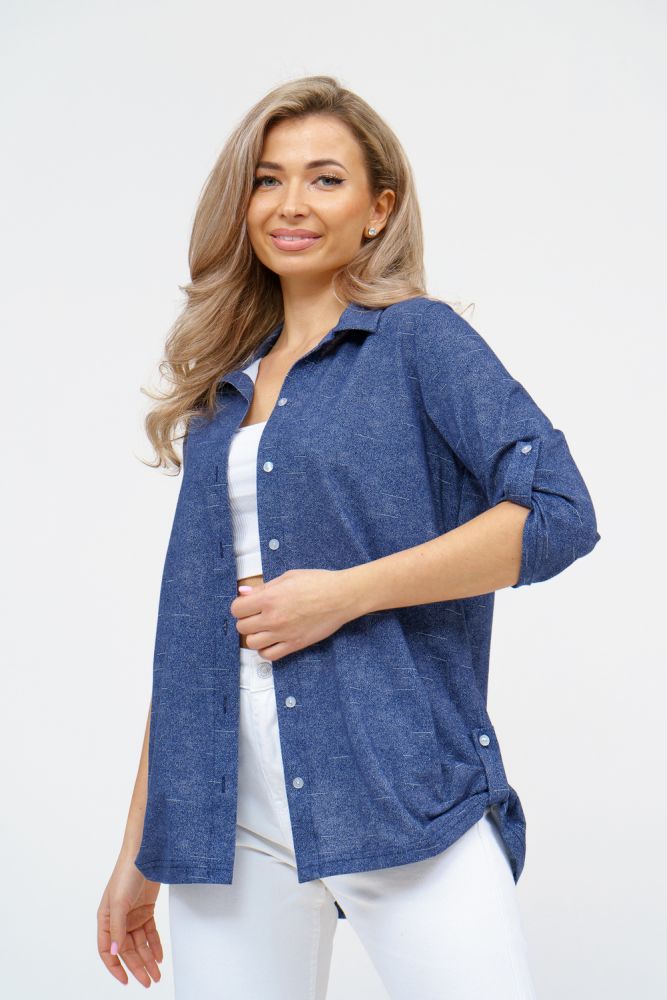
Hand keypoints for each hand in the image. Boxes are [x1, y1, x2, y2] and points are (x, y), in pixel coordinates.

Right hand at [97, 858, 163, 986]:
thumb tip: (114, 951)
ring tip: (157, 973)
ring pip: (140, 944)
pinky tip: (160, 956)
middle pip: (127, 950)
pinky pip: (150, 933)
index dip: (115, 967)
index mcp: (105, 919)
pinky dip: (155, 945)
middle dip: (138, 967)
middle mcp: (118, 920)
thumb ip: (117, 928)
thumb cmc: (127, 873)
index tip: (126, 981)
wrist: (146, 853)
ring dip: (148, 959)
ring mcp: (132, 916)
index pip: (107, 950)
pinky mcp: (146, 910)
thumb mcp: (120, 902)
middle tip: (148, 981)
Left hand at [230, 568, 356, 660]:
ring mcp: (283, 634)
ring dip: (254, 636)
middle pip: (242, 627)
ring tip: (263, 629)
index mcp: (269, 598)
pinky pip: (269, 655)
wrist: (341, 597)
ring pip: (252, 644)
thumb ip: (264, 587)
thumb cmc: (318, 583)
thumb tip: (244, 592)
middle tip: (256, 616)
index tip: (247, 605)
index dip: (240, 606)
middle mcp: (273, 618)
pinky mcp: (294, 644)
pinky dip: (266, 650)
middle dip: (246, 620)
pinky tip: (271, 641)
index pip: (237, 609)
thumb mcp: (288, 577)